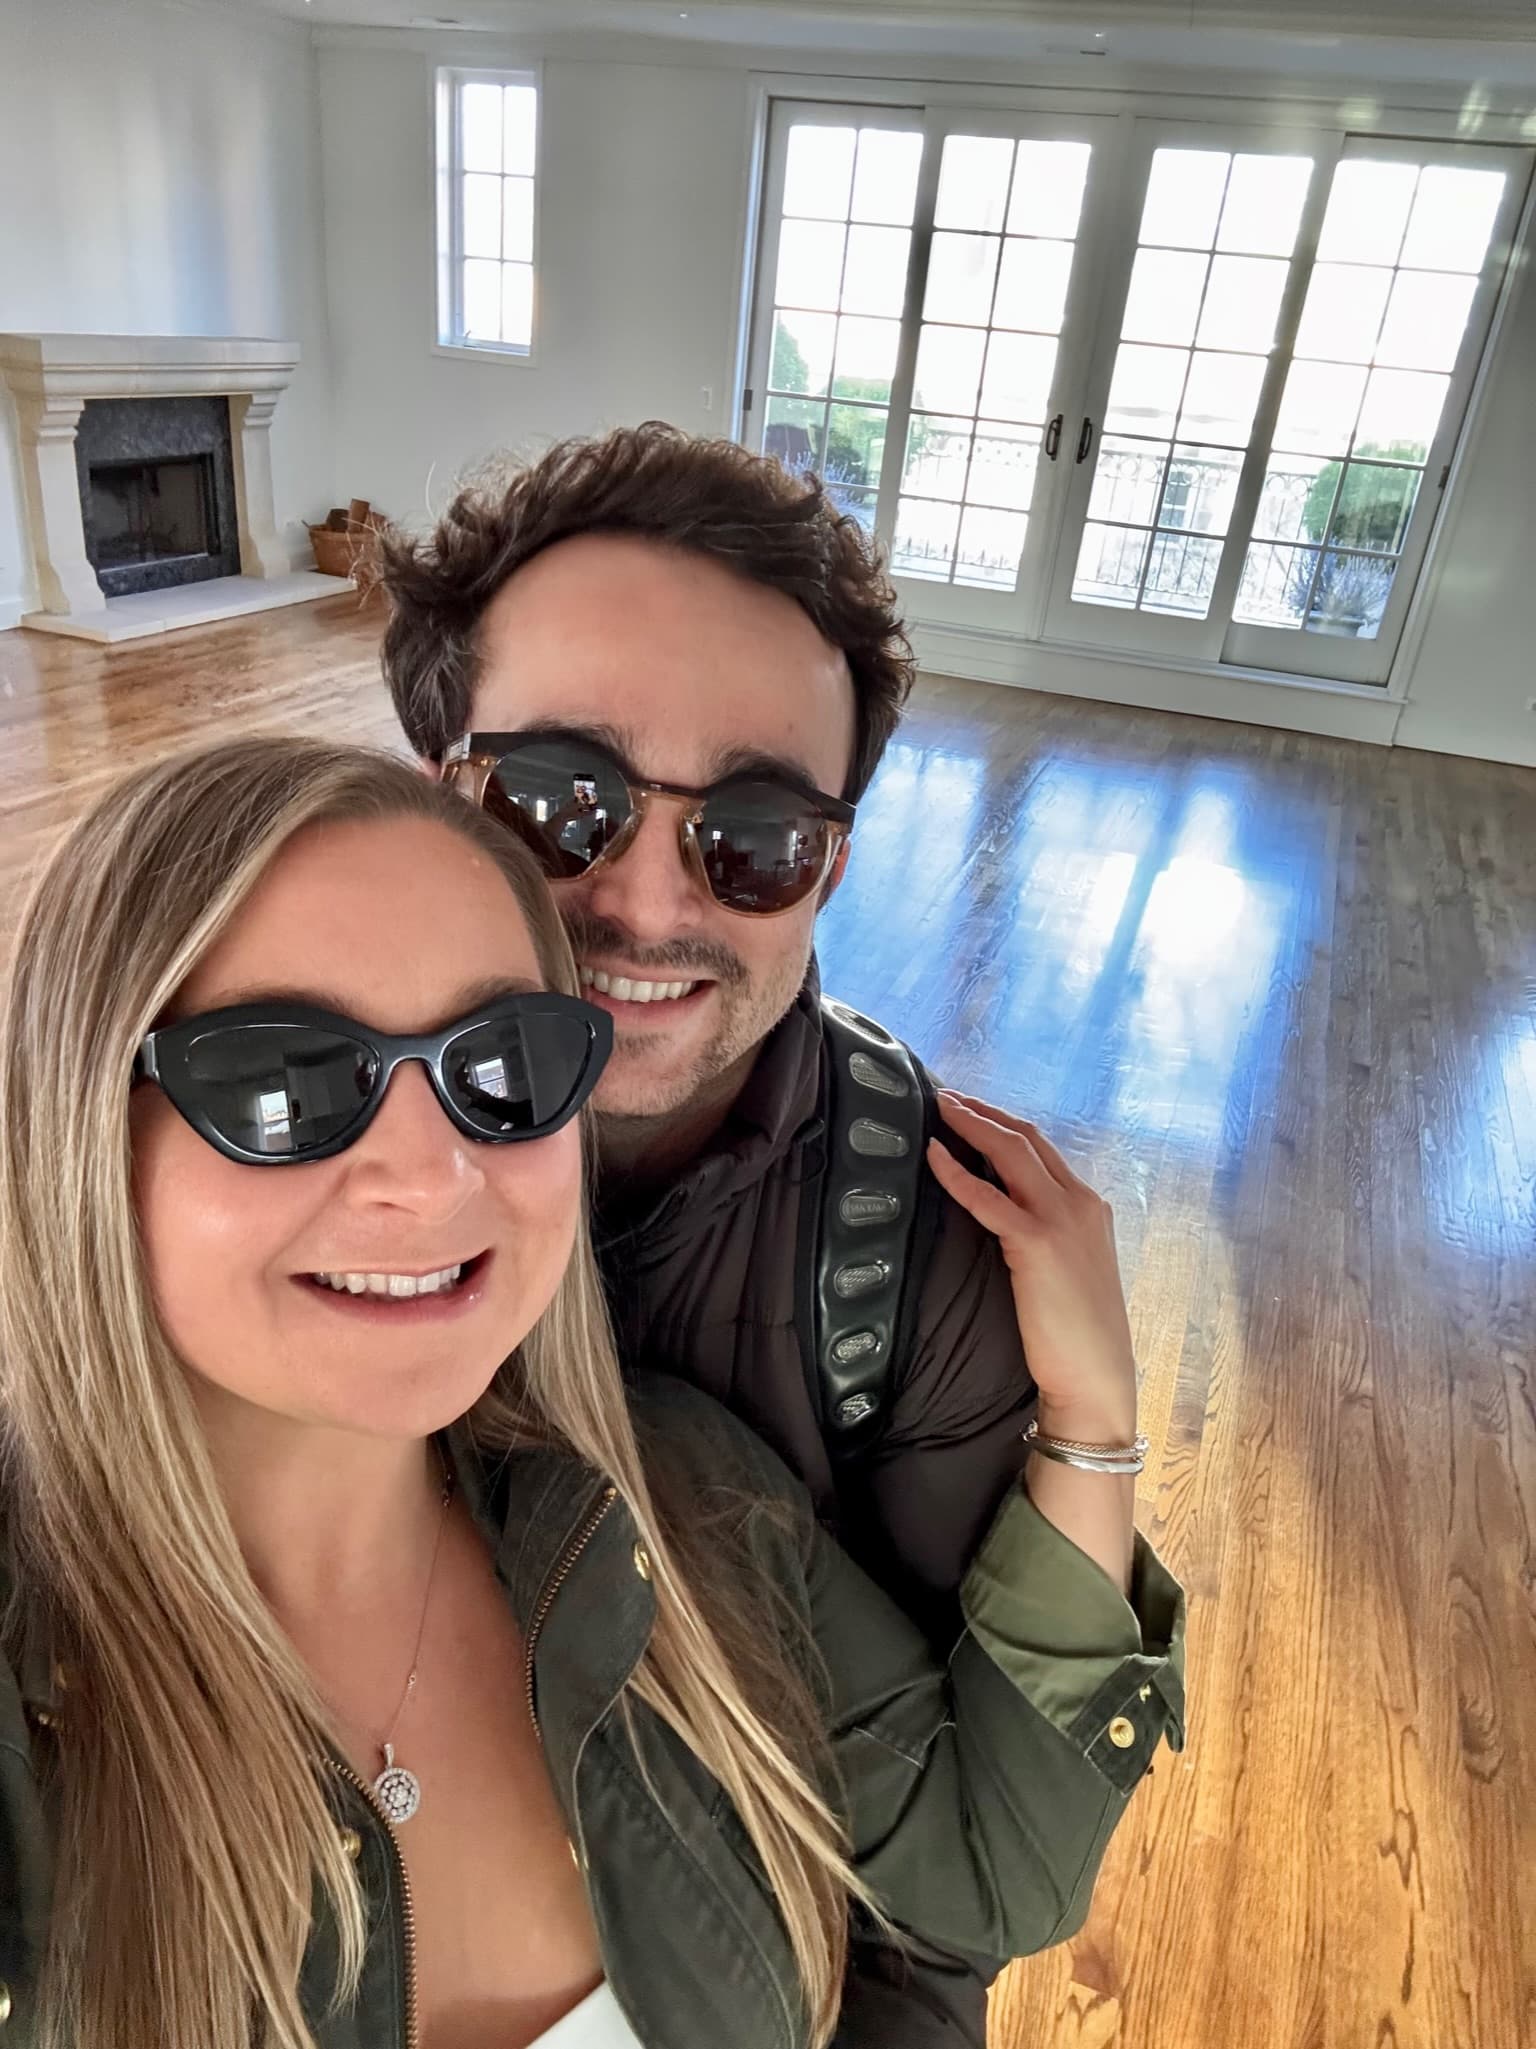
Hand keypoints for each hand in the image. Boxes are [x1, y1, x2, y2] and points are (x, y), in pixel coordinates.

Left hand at [928, 1092, 1137, 1445]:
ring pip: (1012, 1152)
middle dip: (985, 1112)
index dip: (1003, 1123)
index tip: (971, 1110)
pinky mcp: (1037, 1243)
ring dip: (972, 1124)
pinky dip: (957, 1172)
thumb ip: (1049, 1235)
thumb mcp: (1070, 1268)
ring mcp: (1062, 1219)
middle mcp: (1080, 1203)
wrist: (1095, 1374)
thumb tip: (1007, 1218)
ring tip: (939, 1107)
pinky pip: (988, 1197)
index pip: (1043, 1148)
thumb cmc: (1078, 1333)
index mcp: (1090, 1207)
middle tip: (946, 1096)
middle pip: (1027, 1137)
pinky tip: (933, 1155)